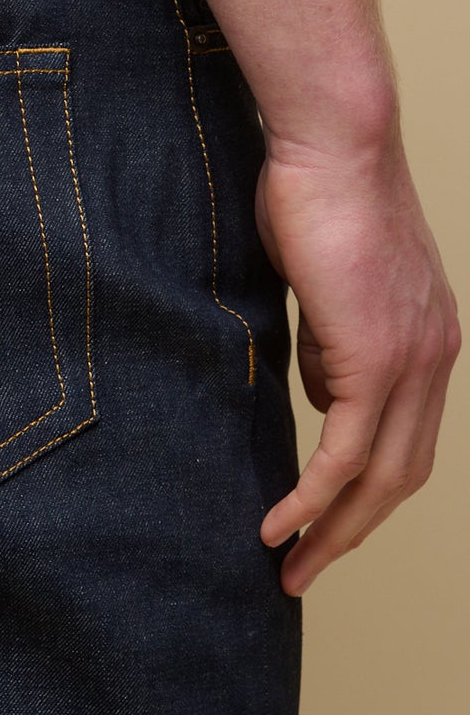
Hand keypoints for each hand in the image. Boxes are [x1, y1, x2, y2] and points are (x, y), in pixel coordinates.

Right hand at [254, 135, 459, 594]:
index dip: (366, 492)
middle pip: (402, 476)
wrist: (334, 146)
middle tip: (304, 568)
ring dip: (332, 531)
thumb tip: (318, 386)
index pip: (405, 439)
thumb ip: (328, 339)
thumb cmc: (317, 194)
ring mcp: (412, 361)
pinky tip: (280, 524)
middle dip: (352, 532)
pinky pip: (344, 452)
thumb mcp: (325, 284)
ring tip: (289, 565)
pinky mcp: (376, 359)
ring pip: (379, 477)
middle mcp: (434, 358)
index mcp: (428, 340)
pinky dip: (312, 498)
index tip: (322, 522)